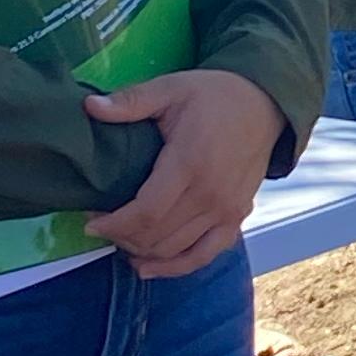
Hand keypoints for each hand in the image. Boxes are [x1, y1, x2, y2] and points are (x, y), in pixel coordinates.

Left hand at [84, 67, 284, 279]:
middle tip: (102, 224)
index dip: (114, 225)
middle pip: (156, 236)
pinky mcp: (237, 217)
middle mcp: (211, 194)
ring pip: (175, 250)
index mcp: (191, 163)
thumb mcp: (171, 88)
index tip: (91, 222)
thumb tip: (90, 107)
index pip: (146, 213)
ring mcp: (227, 210)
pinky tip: (149, 267)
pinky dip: (175, 267)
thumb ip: (131, 101)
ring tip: (121, 238)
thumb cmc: (215, 95)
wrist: (266, 104)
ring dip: (142, 251)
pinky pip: (204, 254)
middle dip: (122, 237)